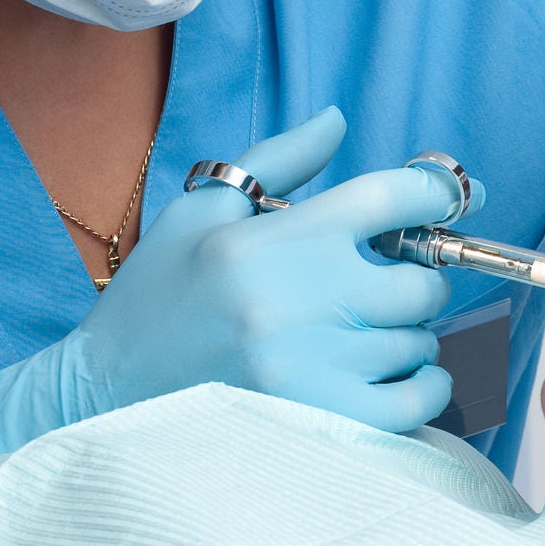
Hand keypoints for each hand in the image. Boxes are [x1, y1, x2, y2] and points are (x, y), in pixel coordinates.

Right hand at [0, 107, 469, 452]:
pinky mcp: (321, 425)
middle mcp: (303, 302)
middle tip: (381, 281)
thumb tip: (338, 120)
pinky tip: (393, 374)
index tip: (442, 200)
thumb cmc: (155, 297)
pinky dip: (422, 386)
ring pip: (420, 341)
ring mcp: (315, 369)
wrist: (102, 395)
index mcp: (278, 241)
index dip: (435, 192)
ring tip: (361, 333)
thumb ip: (278, 160)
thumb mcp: (203, 211)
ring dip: (406, 334)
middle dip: (413, 277)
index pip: (391, 197)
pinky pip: (417, 401)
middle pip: (421, 280)